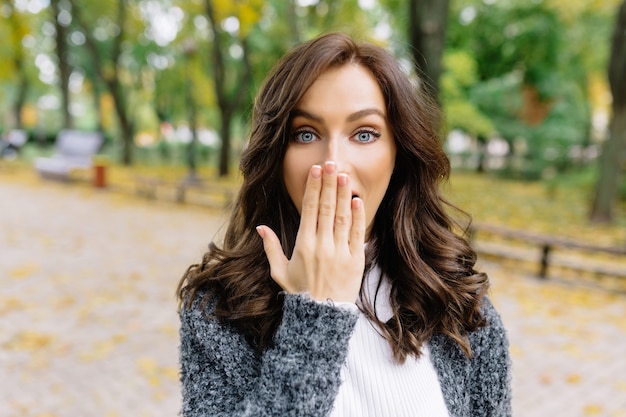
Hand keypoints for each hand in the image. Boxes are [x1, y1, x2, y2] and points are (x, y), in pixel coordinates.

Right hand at [256, 161, 365, 302]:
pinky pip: (357, 233)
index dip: (313, 188)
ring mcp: (340, 252)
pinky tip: (356, 200)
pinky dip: (357, 216)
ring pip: (342, 217)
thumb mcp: (279, 271)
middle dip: (328, 183)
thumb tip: (260, 227)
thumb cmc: (300, 292)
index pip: (309, 210)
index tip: (315, 170)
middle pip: (326, 207)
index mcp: (303, 245)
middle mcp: (322, 245)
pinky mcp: (355, 260)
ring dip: (343, 194)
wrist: (322, 317)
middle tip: (331, 163)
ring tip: (343, 175)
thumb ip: (271, 247)